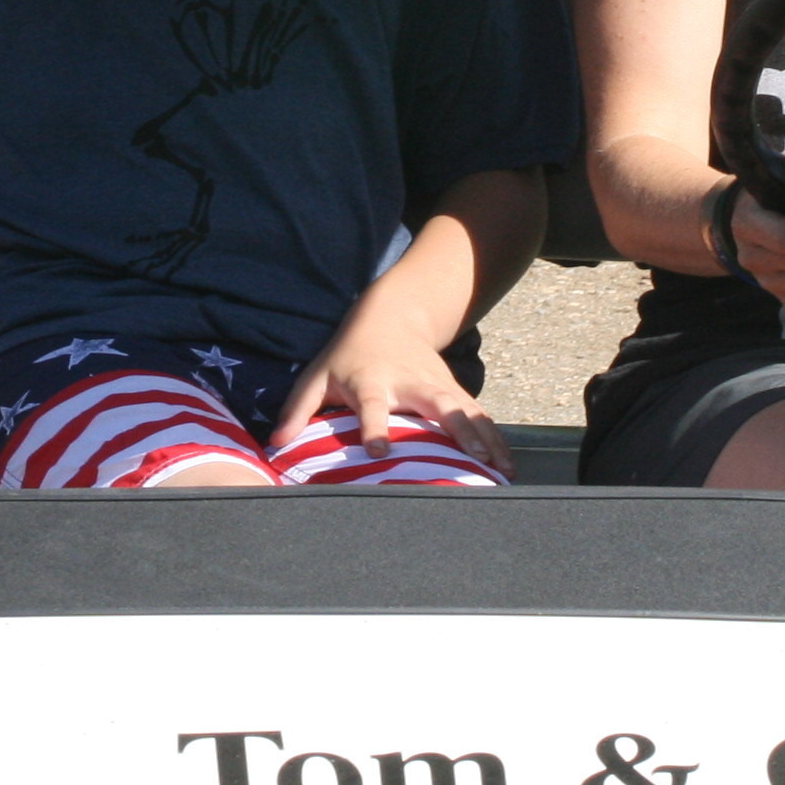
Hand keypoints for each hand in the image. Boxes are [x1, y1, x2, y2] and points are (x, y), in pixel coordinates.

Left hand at [275, 306, 515, 480]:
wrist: (390, 316)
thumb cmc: (347, 355)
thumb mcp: (317, 376)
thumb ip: (297, 409)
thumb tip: (276, 443)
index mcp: (372, 381)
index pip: (373, 406)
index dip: (375, 426)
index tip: (379, 450)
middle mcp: (410, 382)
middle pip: (437, 405)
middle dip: (457, 430)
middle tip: (474, 459)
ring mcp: (437, 385)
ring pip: (466, 410)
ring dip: (484, 437)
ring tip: (499, 468)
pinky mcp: (454, 390)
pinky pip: (478, 415)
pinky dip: (495, 438)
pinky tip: (508, 465)